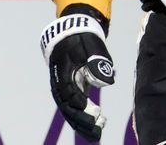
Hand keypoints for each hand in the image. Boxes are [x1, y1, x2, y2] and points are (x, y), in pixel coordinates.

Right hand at [40, 14, 115, 141]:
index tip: (94, 111)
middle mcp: (59, 83)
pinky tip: (97, 125)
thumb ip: (98, 61)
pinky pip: (74, 108)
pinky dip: (83, 118)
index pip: (68, 91)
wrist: (70, 32)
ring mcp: (64, 89)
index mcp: (62, 71)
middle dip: (82, 120)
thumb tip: (106, 82)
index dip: (79, 102)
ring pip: (69, 111)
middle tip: (98, 130)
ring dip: (82, 123)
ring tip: (98, 134)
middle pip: (67, 107)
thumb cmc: (82, 38)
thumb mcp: (92, 45)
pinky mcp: (71, 91)